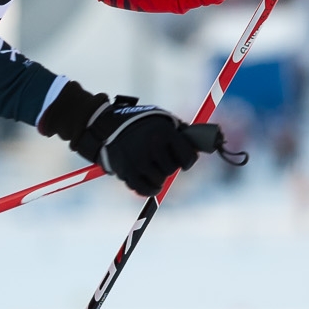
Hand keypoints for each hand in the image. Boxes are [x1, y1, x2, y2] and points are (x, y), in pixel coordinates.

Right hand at [39, 82, 205, 195]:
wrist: (104, 125)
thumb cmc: (139, 122)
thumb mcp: (161, 119)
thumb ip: (180, 131)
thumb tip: (203, 142)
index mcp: (163, 132)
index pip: (188, 157)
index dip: (188, 160)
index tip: (184, 160)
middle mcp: (152, 147)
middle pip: (172, 170)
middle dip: (169, 166)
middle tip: (162, 160)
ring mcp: (139, 161)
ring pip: (159, 181)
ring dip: (159, 178)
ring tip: (153, 168)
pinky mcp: (126, 172)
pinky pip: (144, 190)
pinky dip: (149, 189)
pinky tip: (150, 184)